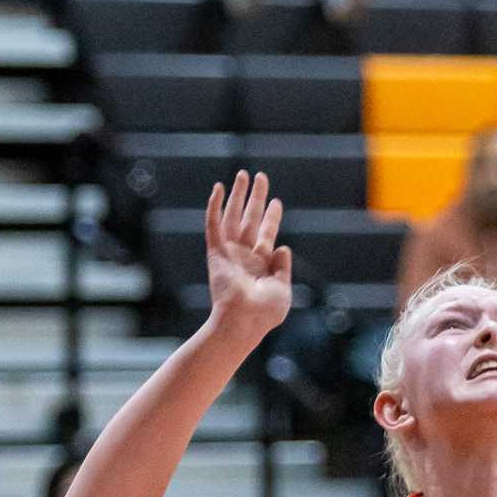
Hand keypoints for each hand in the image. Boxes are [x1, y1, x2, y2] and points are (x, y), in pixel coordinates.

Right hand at [205, 173, 291, 351]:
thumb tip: (283, 246)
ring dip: (237, 195)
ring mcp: (229, 253)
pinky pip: (213, 226)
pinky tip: (218, 188)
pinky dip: (214, 207)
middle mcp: (244, 256)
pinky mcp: (216, 253)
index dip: (272, 217)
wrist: (244, 321)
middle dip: (256, 198)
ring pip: (232, 217)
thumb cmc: (264, 313)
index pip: (266, 234)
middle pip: (250, 219)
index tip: (276, 201)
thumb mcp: (282, 289)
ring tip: (243, 174)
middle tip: (261, 177)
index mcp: (261, 265)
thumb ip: (283, 267)